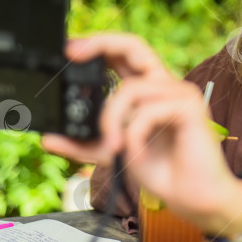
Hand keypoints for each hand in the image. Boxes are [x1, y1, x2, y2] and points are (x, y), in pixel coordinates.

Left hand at [41, 33, 241, 234]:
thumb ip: (83, 143)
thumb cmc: (162, 170)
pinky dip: (133, 136)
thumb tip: (48, 137)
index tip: (69, 49)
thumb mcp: (113, 153)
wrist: (193, 197)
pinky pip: (147, 112)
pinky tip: (135, 155)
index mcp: (149, 90)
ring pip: (131, 87)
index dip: (99, 44)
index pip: (126, 54)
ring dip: (111, 119)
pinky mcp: (190, 108)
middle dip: (101, 44)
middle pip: (135, 46)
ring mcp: (180, 94)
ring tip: (111, 148)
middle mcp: (165, 86)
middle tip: (73, 54)